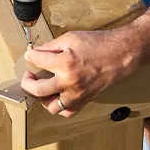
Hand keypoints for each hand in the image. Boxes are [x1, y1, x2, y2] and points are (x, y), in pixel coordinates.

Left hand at [21, 29, 141, 117]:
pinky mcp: (85, 100)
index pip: (37, 61)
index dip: (30, 57)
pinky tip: (58, 95)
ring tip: (42, 87)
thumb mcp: (71, 38)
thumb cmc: (99, 44)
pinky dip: (59, 106)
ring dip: (43, 98)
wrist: (121, 53)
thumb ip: (51, 46)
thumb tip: (37, 52)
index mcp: (66, 63)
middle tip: (29, 76)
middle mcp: (70, 82)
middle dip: (28, 83)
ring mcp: (78, 94)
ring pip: (51, 106)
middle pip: (38, 90)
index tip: (29, 55)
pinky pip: (67, 111)